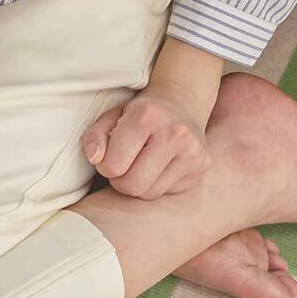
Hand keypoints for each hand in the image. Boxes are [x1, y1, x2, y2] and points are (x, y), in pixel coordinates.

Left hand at [81, 90, 208, 198]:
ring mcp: (193, 152)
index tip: (110, 155)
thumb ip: (95, 136)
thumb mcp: (111, 116)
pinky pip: (166, 194)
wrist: (181, 104)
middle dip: (120, 180)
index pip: (113, 166)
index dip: (104, 166)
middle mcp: (175, 134)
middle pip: (132, 186)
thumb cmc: (140, 113)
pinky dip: (156, 185)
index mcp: (147, 116)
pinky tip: (159, 166)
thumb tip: (94, 158)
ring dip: (138, 185)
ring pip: (149, 194)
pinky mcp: (202, 167)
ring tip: (141, 164)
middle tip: (123, 165)